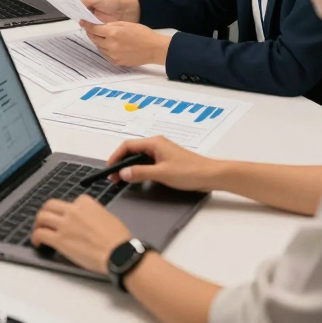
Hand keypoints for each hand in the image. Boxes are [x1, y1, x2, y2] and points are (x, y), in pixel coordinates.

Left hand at [31, 195, 130, 274]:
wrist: (120, 254)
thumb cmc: (119, 239)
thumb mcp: (107, 217)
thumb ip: (94, 214)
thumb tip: (89, 220)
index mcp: (85, 203)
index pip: (70, 202)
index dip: (67, 211)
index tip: (66, 219)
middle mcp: (72, 210)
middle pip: (50, 205)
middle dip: (46, 212)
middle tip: (44, 221)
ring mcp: (64, 224)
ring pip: (42, 217)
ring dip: (37, 224)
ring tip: (38, 230)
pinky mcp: (60, 240)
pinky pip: (40, 234)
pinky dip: (36, 237)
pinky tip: (38, 243)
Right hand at [70, 0, 138, 22]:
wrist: (123, 13)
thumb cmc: (111, 2)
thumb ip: (85, 1)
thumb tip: (74, 4)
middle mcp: (83, 2)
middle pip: (71, 2)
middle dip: (65, 2)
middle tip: (57, 3)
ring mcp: (85, 11)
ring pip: (75, 12)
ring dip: (72, 12)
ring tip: (65, 12)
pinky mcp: (89, 21)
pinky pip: (82, 21)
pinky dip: (79, 21)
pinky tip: (76, 20)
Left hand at [81, 20, 170, 66]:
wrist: (154, 49)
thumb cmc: (143, 34)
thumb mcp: (126, 24)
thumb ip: (112, 25)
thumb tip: (101, 26)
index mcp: (113, 33)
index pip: (94, 29)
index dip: (88, 25)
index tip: (83, 22)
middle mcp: (111, 45)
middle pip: (94, 39)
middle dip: (91, 33)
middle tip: (91, 29)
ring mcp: (114, 55)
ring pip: (99, 47)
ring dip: (98, 41)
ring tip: (101, 37)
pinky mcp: (117, 62)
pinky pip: (106, 55)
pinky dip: (105, 49)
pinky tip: (109, 45)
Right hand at [102, 136, 218, 191]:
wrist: (211, 176)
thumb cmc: (189, 172)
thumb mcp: (161, 173)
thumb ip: (140, 172)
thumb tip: (123, 172)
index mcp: (154, 143)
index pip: (128, 146)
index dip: (116, 157)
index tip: (109, 169)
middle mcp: (157, 144)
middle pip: (132, 151)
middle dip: (121, 163)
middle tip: (114, 178)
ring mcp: (162, 152)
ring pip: (140, 157)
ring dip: (130, 167)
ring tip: (123, 179)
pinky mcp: (167, 160)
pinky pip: (148, 162)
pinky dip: (140, 169)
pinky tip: (138, 178)